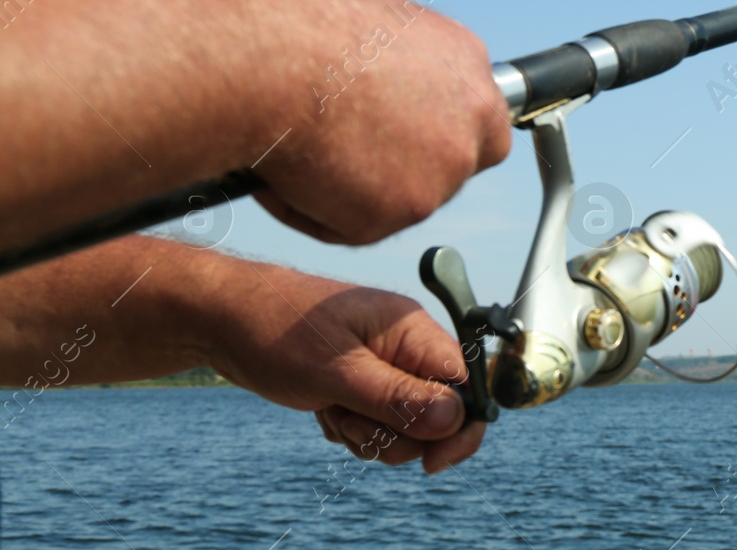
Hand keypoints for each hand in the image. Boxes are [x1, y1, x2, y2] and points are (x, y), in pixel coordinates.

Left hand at [201, 258, 484, 472]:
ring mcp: (384, 363)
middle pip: (437, 413)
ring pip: (405, 424)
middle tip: (353, 424)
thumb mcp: (337, 372)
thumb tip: (455, 420)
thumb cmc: (277, 331)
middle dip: (398, 435)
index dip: (460, 427)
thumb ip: (398, 398)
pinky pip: (377, 422)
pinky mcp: (362, 380)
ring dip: (369, 433)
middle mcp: (406, 345)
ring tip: (331, 412)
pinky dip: (353, 428)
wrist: (225, 319)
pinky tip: (324, 411)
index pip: (464, 383)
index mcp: (412, 329)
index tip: (432, 464)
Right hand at [235, 0, 513, 244]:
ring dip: (348, 189)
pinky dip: (309, 210)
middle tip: (343, 155)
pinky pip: (347, 227)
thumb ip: (402, 74)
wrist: (277, 57)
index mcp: (467, 65)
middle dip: (403, 172)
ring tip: (300, 145)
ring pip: (393, 201)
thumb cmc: (303, 30)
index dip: (443, 138)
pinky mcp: (403, 210)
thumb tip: (383, 99)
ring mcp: (444, 170)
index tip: (408, 142)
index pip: (481, 121)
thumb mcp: (377, 33)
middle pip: (450, 167)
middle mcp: (471, 119)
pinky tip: (287, 169)